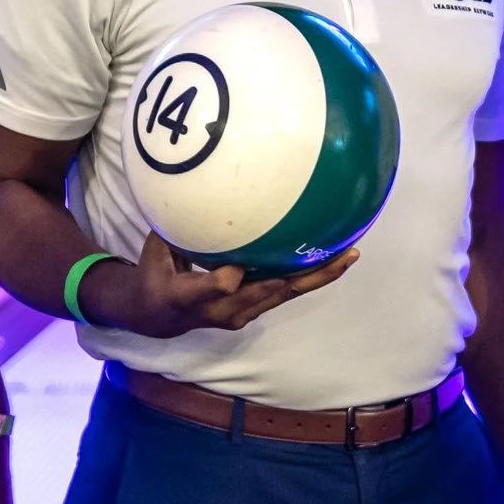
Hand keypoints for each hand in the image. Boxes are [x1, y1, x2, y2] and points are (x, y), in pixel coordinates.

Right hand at [81, 235, 358, 337]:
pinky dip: (310, 277)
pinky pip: (284, 293)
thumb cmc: (155, 274)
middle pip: (268, 293)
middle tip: (339, 255)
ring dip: (318, 277)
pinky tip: (336, 258)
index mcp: (187, 295)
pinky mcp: (252, 310)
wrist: (157, 318)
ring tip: (349, 254)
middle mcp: (220, 310)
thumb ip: (173, 227)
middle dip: (304, 276)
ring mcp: (240, 313)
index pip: (211, 289)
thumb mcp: (153, 250)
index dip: (225, 281)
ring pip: (284, 295)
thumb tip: (191, 186)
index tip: (235, 267)